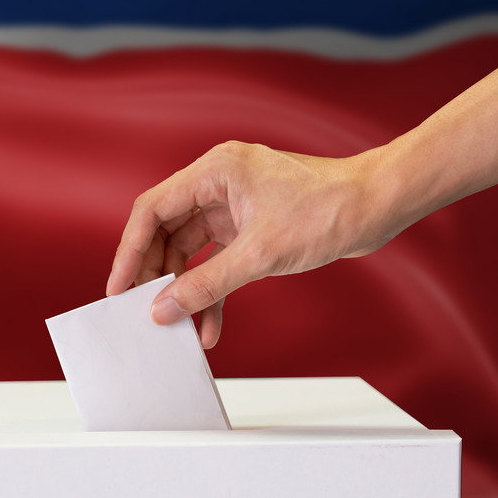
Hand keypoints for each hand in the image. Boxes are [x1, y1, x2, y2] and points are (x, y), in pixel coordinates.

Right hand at [106, 141, 400, 347]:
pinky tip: (211, 324)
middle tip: (144, 311)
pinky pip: (218, 261)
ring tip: (181, 326)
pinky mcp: (249, 226)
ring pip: (190, 251)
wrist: (380, 206)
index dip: (129, 252)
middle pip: (166, 232)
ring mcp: (233, 205)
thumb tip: (164, 309)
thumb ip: (206, 285)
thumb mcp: (260, 254)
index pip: (152, 211)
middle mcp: (218, 183)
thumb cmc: (330, 210)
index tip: (117, 288)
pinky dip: (213, 290)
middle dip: (156, 276)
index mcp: (213, 171)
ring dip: (186, 289)